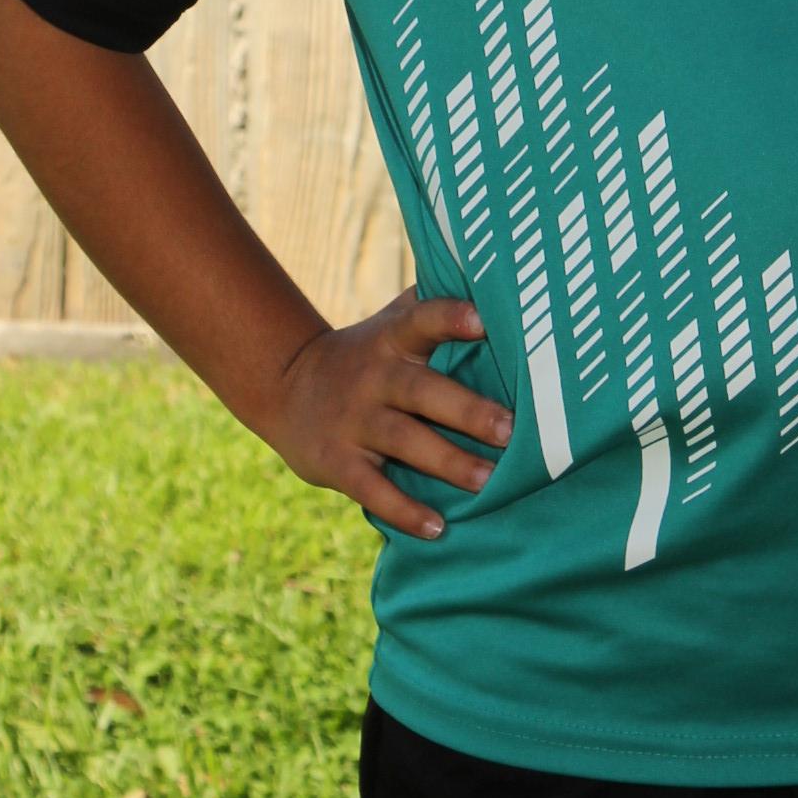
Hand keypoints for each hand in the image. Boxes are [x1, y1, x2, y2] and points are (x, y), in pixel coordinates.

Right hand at [267, 293, 512, 539]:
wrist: (286, 386)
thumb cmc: (368, 353)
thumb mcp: (392, 322)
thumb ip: (435, 302)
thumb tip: (497, 270)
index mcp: (393, 339)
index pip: (423, 320)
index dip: (451, 318)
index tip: (484, 321)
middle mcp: (375, 377)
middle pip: (423, 391)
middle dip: (467, 411)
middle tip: (512, 430)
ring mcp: (354, 421)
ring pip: (404, 442)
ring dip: (448, 462)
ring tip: (488, 482)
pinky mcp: (337, 462)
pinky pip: (373, 490)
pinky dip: (404, 511)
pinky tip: (438, 527)